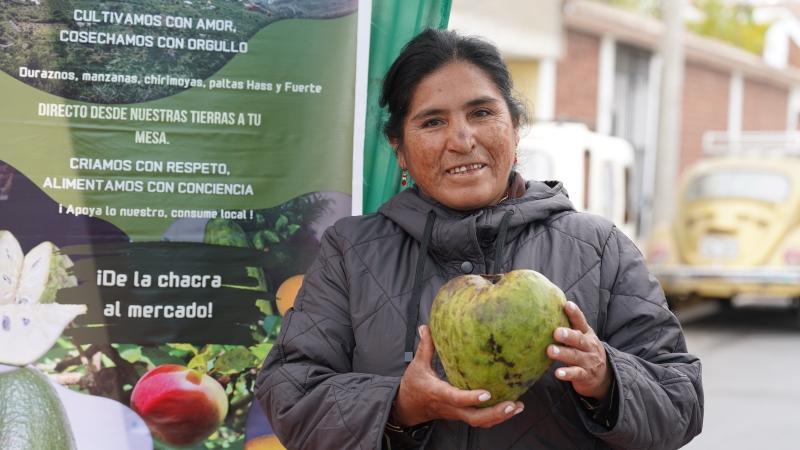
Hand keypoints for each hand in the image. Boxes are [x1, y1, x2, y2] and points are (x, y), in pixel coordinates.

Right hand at [392, 325, 523, 427]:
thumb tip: (425, 327)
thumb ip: (425, 346)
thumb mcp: (417, 365)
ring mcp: (457, 413)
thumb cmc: (413, 386)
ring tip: (518, 406)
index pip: (456, 398)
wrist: (408, 408)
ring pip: (480, 422)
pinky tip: (511, 409)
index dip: (471, 398)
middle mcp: (450, 407)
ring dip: (500, 417)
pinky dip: (496, 417)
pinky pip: (480, 421)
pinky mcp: (461, 415)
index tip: (487, 394)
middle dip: (495, 413)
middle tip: (512, 404)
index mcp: (439, 393)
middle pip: (474, 418)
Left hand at [548, 301, 611, 399]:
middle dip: (568, 335)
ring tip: (550, 350)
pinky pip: (576, 374)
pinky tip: (558, 373)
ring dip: (563, 353)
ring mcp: (588, 361)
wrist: (605, 375)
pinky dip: (567, 374)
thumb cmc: (585, 351)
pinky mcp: (585, 375)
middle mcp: (589, 346)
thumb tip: (549, 306)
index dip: (575, 313)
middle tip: (556, 332)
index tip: (567, 305)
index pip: (581, 322)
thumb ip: (570, 326)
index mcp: (586, 334)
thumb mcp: (582, 337)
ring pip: (575, 356)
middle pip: (579, 339)